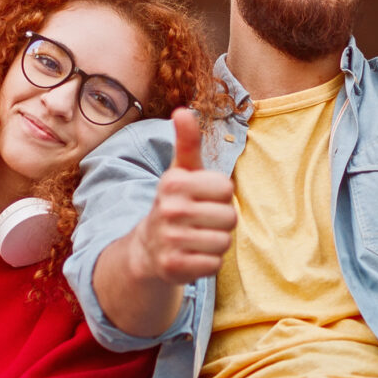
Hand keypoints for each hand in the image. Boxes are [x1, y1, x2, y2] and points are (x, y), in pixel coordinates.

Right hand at [132, 109, 236, 284]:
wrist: (148, 248)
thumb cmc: (175, 203)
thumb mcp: (181, 171)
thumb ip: (187, 142)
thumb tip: (182, 110)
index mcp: (174, 182)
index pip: (226, 189)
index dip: (220, 196)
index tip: (202, 198)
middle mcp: (168, 209)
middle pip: (229, 217)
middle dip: (221, 221)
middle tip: (201, 222)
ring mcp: (169, 240)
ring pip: (223, 242)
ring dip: (216, 243)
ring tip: (197, 238)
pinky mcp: (174, 267)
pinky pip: (214, 265)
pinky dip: (208, 263)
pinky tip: (193, 256)